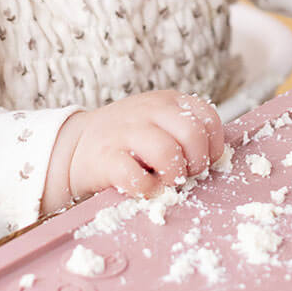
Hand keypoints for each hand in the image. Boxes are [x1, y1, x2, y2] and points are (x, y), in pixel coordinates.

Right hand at [62, 90, 224, 202]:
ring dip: (173, 176)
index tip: (203, 160)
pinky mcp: (106, 159)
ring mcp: (125, 132)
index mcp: (167, 101)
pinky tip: (143, 187)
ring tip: (164, 181)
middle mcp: (148, 111)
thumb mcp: (158, 122)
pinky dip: (146, 189)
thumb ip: (185, 131)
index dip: (213, 146)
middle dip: (197, 163)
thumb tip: (215, 158)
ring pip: (167, 152)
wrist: (77, 146)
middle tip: (185, 174)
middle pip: (192, 134)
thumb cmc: (128, 140)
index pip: (208, 117)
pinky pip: (136, 177)